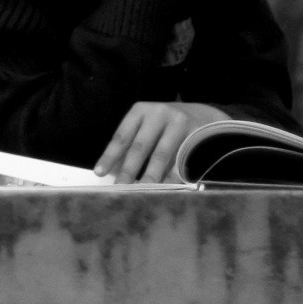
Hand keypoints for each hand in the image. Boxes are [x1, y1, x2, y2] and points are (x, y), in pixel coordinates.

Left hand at [94, 101, 225, 182]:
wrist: (203, 114)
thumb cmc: (165, 125)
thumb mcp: (146, 126)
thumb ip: (132, 144)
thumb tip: (113, 172)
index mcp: (141, 111)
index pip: (122, 136)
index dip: (110, 156)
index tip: (99, 173)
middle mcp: (159, 114)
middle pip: (140, 147)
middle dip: (129, 170)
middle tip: (120, 189)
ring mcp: (179, 124)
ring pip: (162, 156)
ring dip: (151, 176)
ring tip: (142, 192)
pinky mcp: (196, 135)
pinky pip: (182, 161)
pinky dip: (173, 177)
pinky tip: (166, 190)